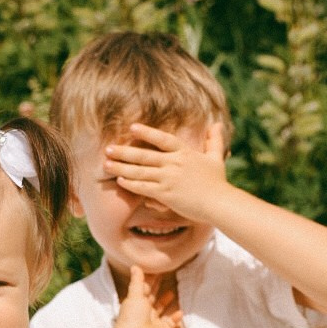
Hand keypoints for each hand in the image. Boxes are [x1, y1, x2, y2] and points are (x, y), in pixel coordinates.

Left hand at [104, 122, 227, 221]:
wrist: (220, 204)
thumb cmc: (218, 183)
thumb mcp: (217, 158)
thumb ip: (215, 140)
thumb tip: (217, 123)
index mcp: (185, 153)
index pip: (162, 139)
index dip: (147, 133)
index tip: (131, 127)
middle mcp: (174, 163)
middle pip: (144, 155)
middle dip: (124, 152)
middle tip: (107, 148)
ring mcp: (169, 178)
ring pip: (140, 171)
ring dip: (121, 167)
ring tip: (106, 164)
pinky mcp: (166, 194)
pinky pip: (144, 187)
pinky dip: (131, 184)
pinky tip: (119, 181)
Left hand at [116, 266, 180, 327]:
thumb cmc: (133, 316)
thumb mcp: (135, 295)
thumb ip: (137, 281)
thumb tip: (135, 266)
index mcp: (136, 301)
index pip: (143, 288)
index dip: (149, 279)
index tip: (157, 269)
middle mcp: (144, 311)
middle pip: (152, 297)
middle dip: (158, 288)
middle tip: (166, 277)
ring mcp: (153, 321)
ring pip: (160, 309)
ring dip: (166, 302)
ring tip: (173, 293)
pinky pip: (170, 323)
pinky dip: (175, 318)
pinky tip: (181, 312)